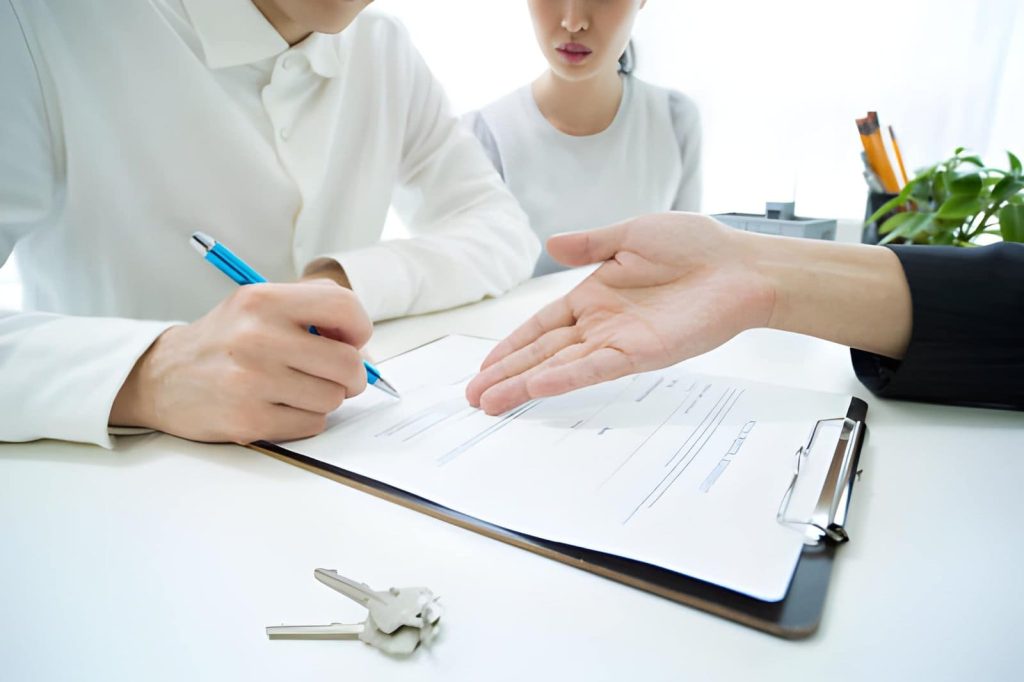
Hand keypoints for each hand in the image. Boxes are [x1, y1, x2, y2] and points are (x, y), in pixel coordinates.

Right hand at [110, 280, 371, 442]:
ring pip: (333, 398)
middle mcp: (257, 337)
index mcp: (263, 300)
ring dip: (324, 398)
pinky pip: (312, 424)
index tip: (352, 340)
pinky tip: (280, 407)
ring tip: (296, 389)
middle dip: (351, 375)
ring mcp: (252, 382)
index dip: (360, 328)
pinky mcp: (249, 421)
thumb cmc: (224, 340)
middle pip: (347, 363)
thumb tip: (362, 343)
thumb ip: (311, 309)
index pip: (344, 307)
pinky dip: (305, 419)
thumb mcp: (258, 304)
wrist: (161, 376)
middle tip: (337, 375)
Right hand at [466, 213, 776, 414]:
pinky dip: (564, 378)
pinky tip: (535, 388)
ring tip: (491, 404)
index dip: (511, 346)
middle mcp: (600, 324)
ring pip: (559, 367)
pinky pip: (593, 368)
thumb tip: (552, 245)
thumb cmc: (696, 246)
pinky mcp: (640, 353)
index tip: (484, 366)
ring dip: (523, 385)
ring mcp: (618, 341)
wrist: (743, 266)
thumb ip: (590, 244)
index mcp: (594, 296)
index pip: (541, 327)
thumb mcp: (631, 234)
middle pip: (541, 354)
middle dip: (506, 374)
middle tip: (474, 398)